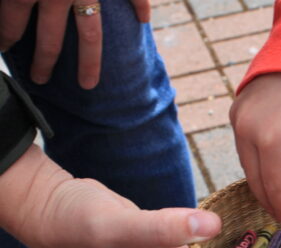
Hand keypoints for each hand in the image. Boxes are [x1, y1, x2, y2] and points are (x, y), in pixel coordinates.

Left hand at [0, 0, 149, 88]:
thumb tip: (4, 5)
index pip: (12, 17)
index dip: (5, 35)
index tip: (1, 47)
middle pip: (50, 36)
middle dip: (43, 60)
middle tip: (38, 79)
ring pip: (91, 32)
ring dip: (89, 60)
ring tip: (88, 84)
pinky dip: (140, 7)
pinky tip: (143, 20)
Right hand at [230, 73, 280, 226]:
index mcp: (274, 141)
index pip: (274, 187)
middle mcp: (249, 133)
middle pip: (256, 180)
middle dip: (269, 201)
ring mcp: (238, 122)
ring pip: (246, 166)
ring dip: (260, 184)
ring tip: (275, 198)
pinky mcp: (235, 114)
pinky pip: (242, 148)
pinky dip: (254, 163)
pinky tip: (266, 172)